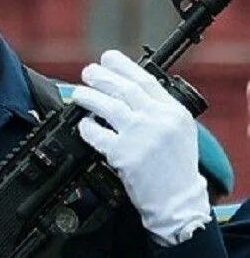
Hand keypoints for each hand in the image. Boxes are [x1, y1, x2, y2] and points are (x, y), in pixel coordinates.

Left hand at [72, 50, 208, 244]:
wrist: (177, 200)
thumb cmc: (175, 168)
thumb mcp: (178, 132)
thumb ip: (158, 111)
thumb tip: (128, 92)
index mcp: (174, 112)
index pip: (146, 80)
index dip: (124, 66)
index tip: (109, 57)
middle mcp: (158, 120)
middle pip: (124, 89)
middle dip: (102, 77)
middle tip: (88, 72)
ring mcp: (141, 136)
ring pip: (109, 107)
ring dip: (89, 97)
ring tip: (78, 93)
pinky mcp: (124, 154)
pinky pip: (97, 134)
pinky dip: (87, 127)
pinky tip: (82, 124)